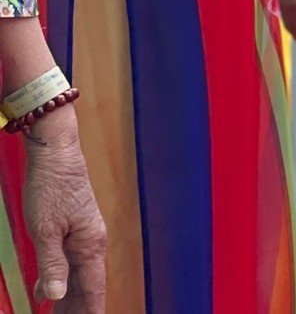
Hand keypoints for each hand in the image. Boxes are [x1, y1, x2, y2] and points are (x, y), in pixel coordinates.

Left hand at [23, 108, 105, 311]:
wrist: (56, 154)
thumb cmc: (52, 187)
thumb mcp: (45, 230)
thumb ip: (52, 265)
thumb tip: (57, 296)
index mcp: (90, 245)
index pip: (93, 289)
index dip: (90, 311)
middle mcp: (92, 242)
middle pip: (87, 286)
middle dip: (77, 309)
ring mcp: (85, 235)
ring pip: (79, 276)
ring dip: (69, 299)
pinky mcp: (74, 228)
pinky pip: (71, 263)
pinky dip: (63, 281)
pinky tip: (49, 291)